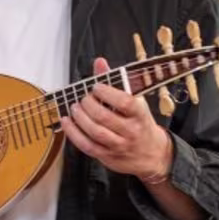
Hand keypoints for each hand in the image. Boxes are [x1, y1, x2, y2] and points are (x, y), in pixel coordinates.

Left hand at [61, 57, 172, 180]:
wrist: (151, 153)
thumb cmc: (140, 123)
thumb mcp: (135, 102)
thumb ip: (115, 82)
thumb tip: (99, 63)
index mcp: (140, 114)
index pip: (125, 102)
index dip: (107, 93)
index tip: (96, 87)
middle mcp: (131, 131)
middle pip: (105, 117)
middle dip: (88, 105)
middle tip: (83, 98)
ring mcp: (119, 145)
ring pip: (95, 132)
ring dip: (80, 118)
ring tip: (74, 108)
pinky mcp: (108, 156)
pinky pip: (87, 146)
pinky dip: (74, 133)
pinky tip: (67, 122)